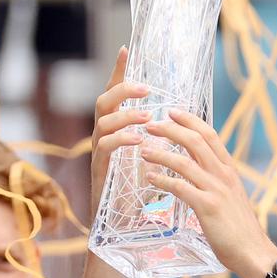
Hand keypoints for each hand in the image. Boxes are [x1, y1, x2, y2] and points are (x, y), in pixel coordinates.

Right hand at [90, 47, 150, 213]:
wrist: (123, 228)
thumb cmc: (139, 193)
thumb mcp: (151, 158)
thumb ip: (157, 137)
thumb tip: (178, 116)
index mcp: (117, 132)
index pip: (116, 97)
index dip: (119, 73)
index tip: (126, 49)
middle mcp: (104, 139)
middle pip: (103, 103)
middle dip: (121, 91)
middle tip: (145, 89)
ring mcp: (99, 155)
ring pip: (102, 123)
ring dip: (125, 116)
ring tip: (147, 116)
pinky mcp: (99, 173)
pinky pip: (104, 149)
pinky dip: (120, 141)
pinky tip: (137, 140)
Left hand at [140, 108, 276, 277]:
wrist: (253, 251)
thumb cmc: (239, 228)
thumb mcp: (231, 197)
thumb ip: (216, 182)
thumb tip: (198, 172)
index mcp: (229, 170)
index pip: (210, 135)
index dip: (190, 120)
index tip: (172, 111)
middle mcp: (223, 175)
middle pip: (195, 141)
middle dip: (170, 129)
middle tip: (149, 125)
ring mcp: (216, 190)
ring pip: (184, 161)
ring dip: (160, 154)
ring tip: (143, 150)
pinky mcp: (207, 207)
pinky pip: (180, 187)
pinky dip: (162, 179)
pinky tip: (150, 177)